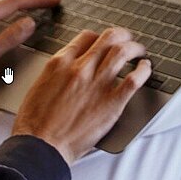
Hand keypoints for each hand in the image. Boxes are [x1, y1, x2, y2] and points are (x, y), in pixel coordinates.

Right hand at [11, 27, 151, 164]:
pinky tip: (145, 68)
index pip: (86, 37)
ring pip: (122, 52)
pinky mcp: (111, 103)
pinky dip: (143, 70)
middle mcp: (79, 68)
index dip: (98, 37)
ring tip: (140, 51)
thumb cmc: (35, 122)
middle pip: (107, 38)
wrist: (41, 144)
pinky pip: (134, 79)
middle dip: (121, 35)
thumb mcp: (39, 85)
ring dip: (135, 48)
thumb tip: (68, 69)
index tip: (103, 42)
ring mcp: (96, 84)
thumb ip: (57, 72)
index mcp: (59, 63)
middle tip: (127, 39)